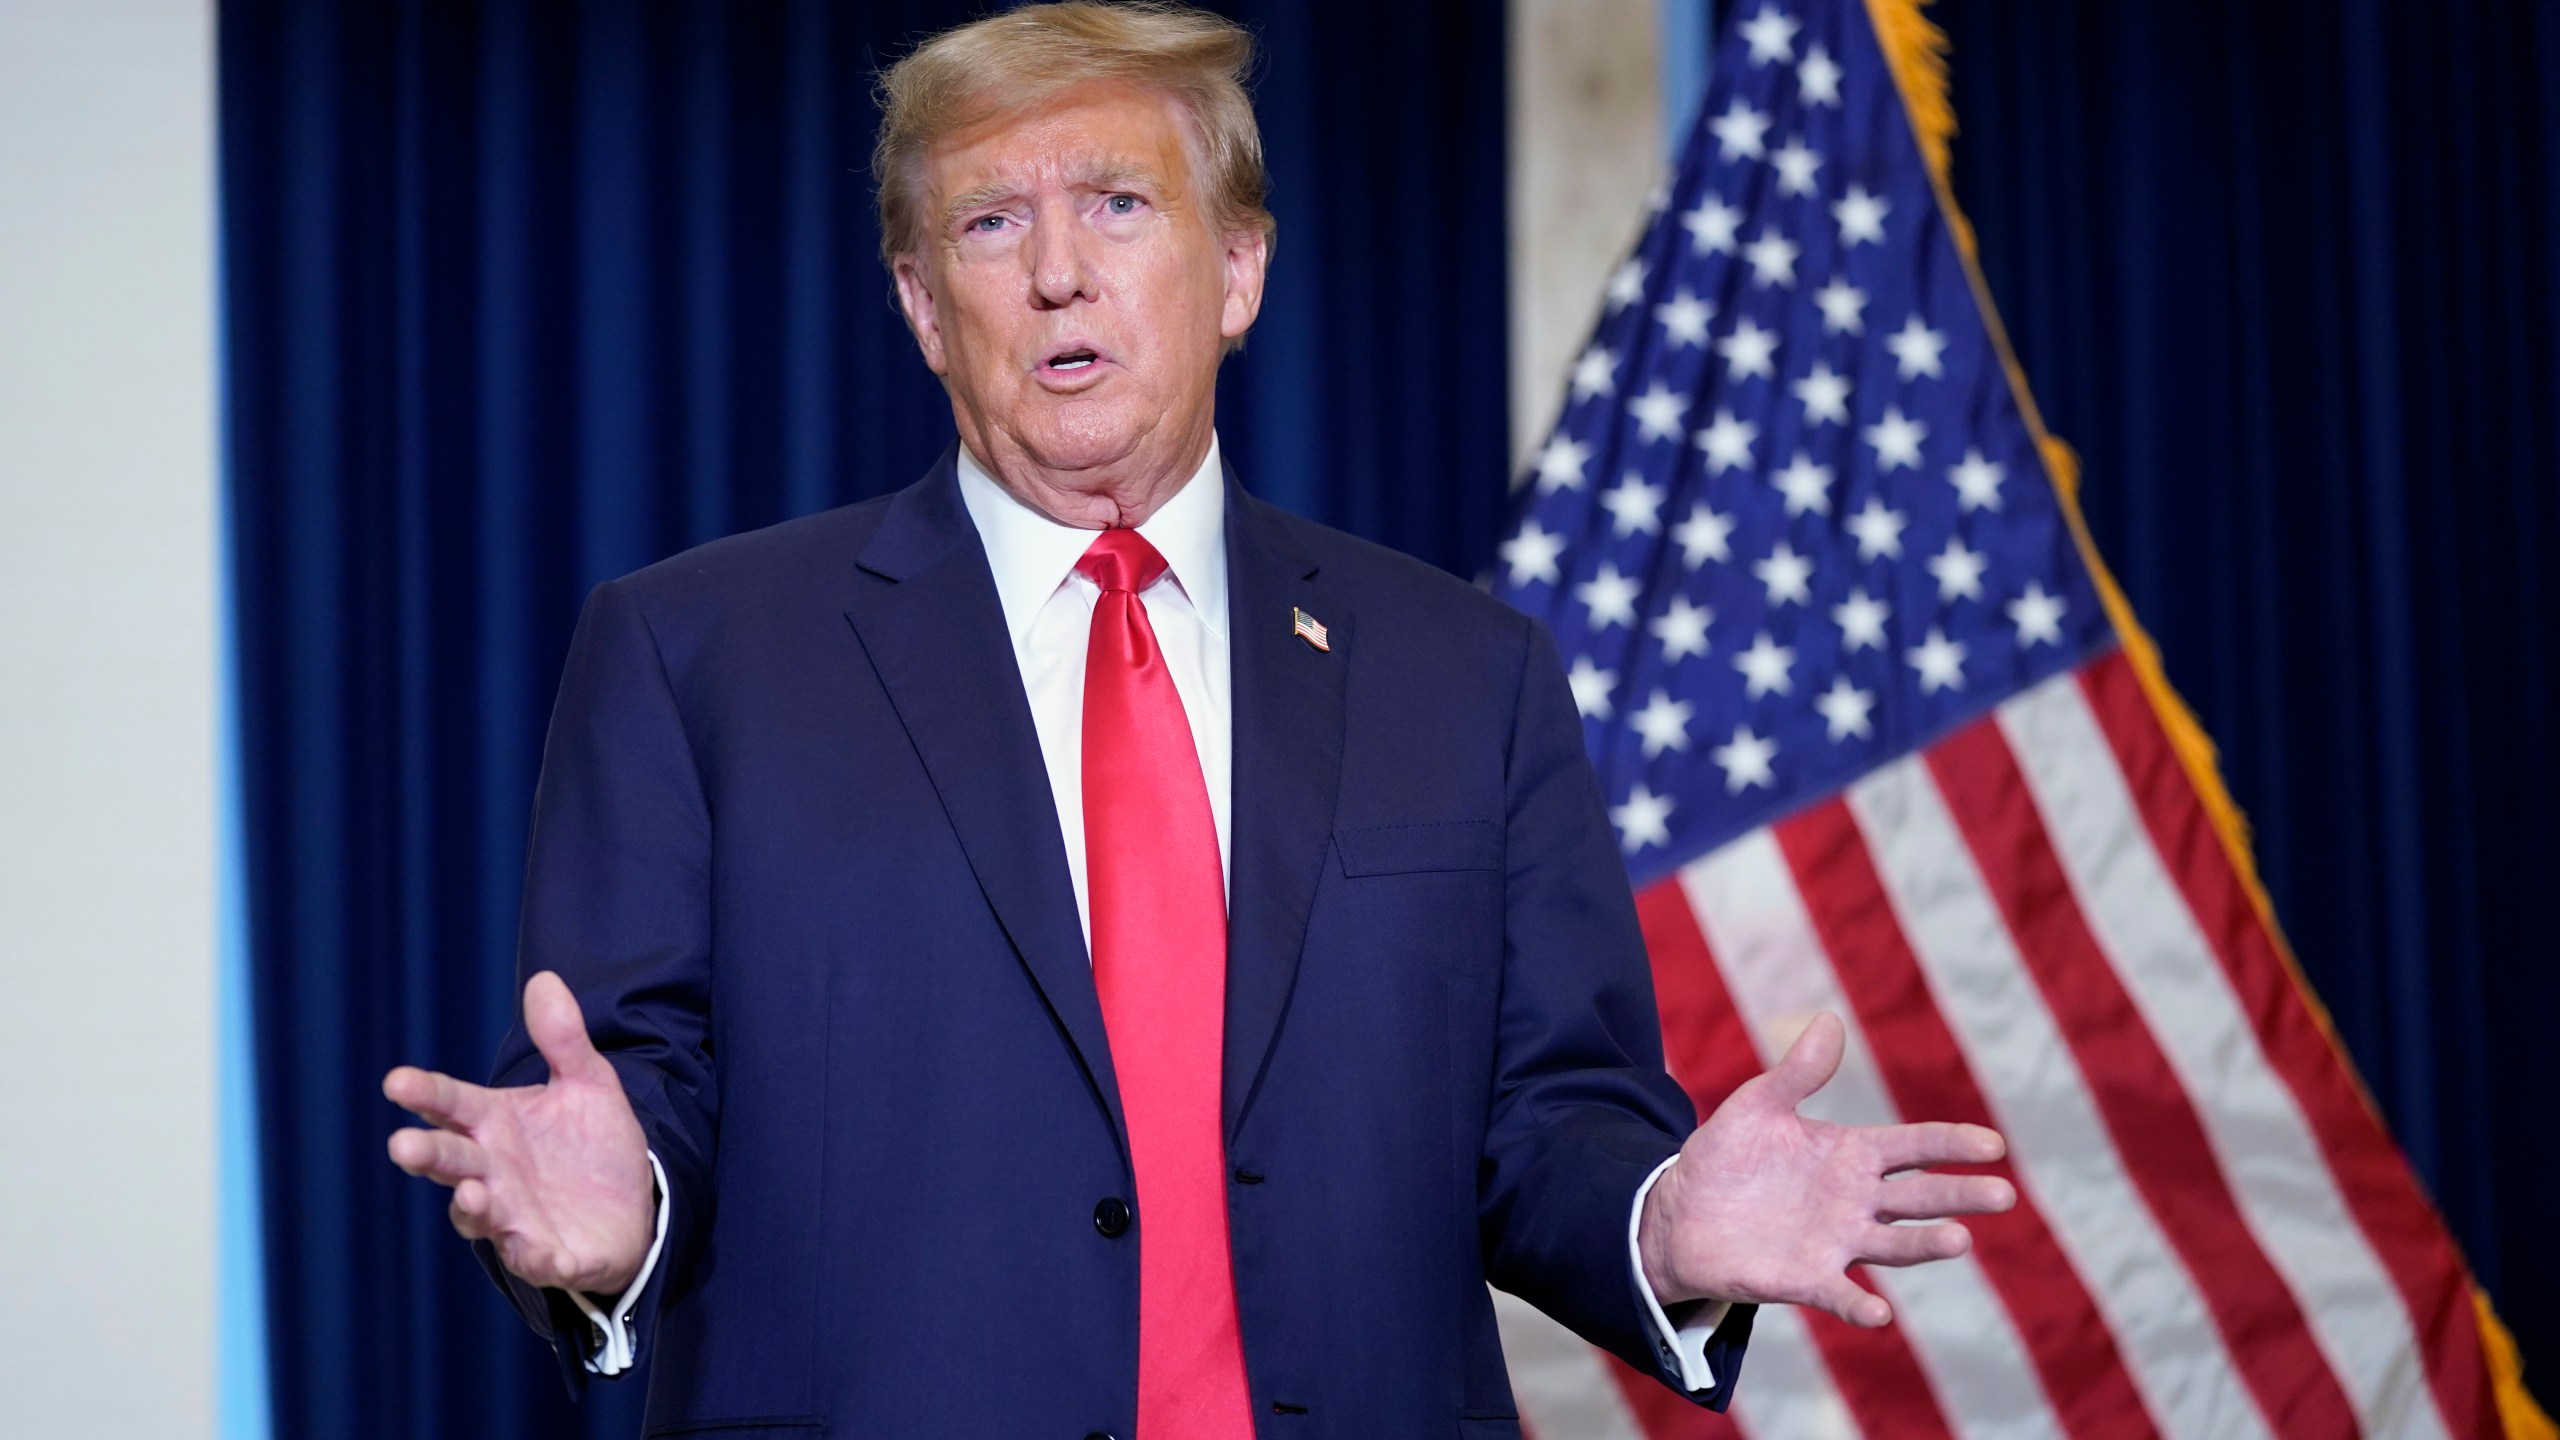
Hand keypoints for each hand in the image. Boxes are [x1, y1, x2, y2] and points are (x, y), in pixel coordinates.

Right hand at [383, 971, 654, 1294]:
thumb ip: (563, 1039)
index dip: (425, 1094)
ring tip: (475, 1193)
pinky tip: (543, 1252)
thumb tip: (544, 980)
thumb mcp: (587, 1083)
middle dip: (428, 1154)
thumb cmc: (591, 1143)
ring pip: (480, 1216)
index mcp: (494, 1125)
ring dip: (474, 1207)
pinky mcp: (549, 1254)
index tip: (397, 1081)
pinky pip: (537, 1260)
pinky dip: (536, 1258)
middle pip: (451, 1161)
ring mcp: (515, 1218)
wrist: (632, 1203)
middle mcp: (492, 1172)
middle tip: (404, 1145)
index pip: (450, 1105)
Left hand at [1637, 1012, 2013, 1327]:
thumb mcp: (1758, 1105)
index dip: (1951, 1144)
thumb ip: (1797, 1072)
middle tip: (2003, 1194)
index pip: (1914, 1147)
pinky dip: (1861, 1304)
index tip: (1993, 1145)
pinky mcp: (1806, 1279)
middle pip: (1919, 1197)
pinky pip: (1840, 1294)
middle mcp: (1856, 1201)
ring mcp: (1836, 1243)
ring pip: (1893, 1245)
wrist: (1680, 1214)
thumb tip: (1829, 1020)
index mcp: (1851, 1155)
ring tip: (1959, 1239)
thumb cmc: (1726, 1157)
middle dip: (1960, 1195)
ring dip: (1925, 1244)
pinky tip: (1881, 1314)